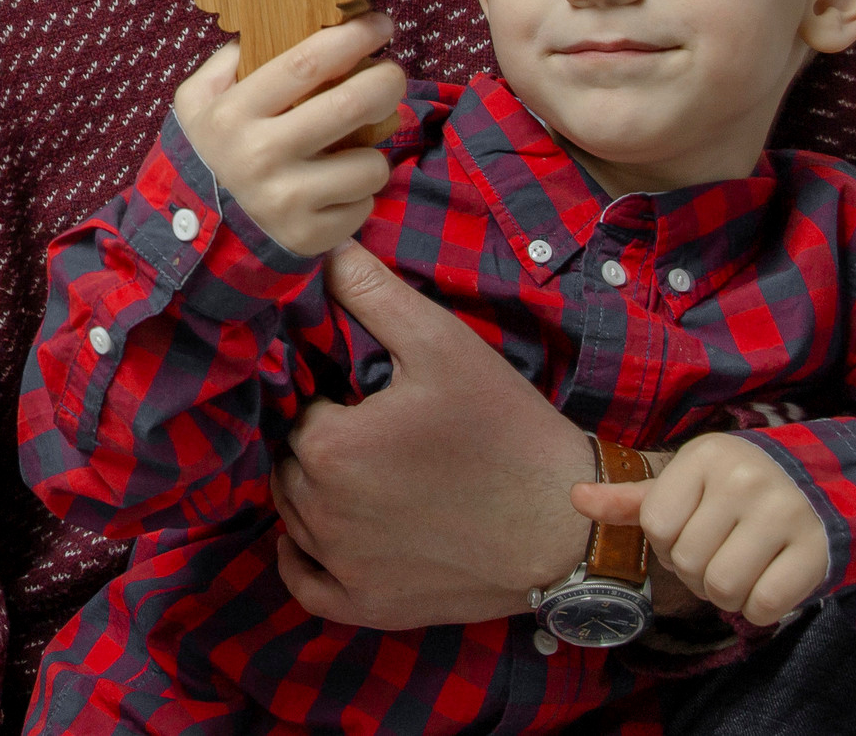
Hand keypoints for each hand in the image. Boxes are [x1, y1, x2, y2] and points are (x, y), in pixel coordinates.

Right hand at [173, 13, 404, 255]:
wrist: (199, 231)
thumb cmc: (212, 152)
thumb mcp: (197, 102)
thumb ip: (229, 61)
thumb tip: (279, 27)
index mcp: (234, 114)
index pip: (306, 62)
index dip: (353, 37)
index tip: (380, 24)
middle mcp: (260, 156)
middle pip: (351, 104)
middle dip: (387, 81)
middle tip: (392, 75)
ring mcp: (287, 200)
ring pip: (371, 164)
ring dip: (374, 152)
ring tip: (352, 150)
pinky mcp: (309, 236)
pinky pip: (363, 205)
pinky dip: (357, 194)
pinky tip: (335, 190)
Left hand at [270, 243, 597, 628]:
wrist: (566, 529)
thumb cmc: (505, 430)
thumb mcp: (443, 346)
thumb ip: (375, 294)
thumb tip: (327, 248)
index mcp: (330, 446)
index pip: (298, 407)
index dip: (330, 397)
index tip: (365, 395)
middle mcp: (321, 512)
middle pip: (290, 461)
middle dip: (320, 442)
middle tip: (374, 433)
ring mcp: (342, 567)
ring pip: (293, 515)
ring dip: (314, 492)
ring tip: (367, 473)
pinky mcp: (366, 607)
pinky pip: (305, 584)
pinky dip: (304, 561)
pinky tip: (323, 535)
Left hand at [573, 433, 827, 627]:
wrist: (822, 489)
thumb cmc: (737, 489)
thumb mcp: (686, 483)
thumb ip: (632, 499)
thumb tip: (575, 498)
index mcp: (707, 456)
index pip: (655, 525)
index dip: (665, 543)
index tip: (690, 532)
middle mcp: (745, 479)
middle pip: (687, 561)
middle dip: (695, 572)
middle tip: (718, 555)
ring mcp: (784, 513)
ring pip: (722, 587)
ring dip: (725, 594)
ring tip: (739, 570)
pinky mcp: (815, 550)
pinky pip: (764, 605)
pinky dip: (758, 609)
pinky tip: (767, 585)